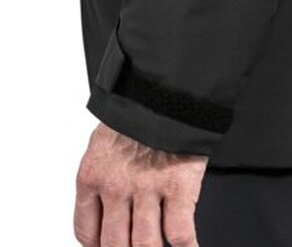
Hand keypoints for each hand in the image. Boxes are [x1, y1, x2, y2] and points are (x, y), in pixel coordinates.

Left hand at [74, 122, 208, 245]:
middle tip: (133, 245)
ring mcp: (147, 188)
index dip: (97, 246)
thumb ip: (102, 178)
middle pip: (114, 245)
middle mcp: (116, 186)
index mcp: (92, 174)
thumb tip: (106, 214)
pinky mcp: (179, 186)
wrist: (167, 85)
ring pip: (145, 246)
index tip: (105, 246)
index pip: (86, 231)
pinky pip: (180, 233)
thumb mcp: (104, 142)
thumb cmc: (137, 111)